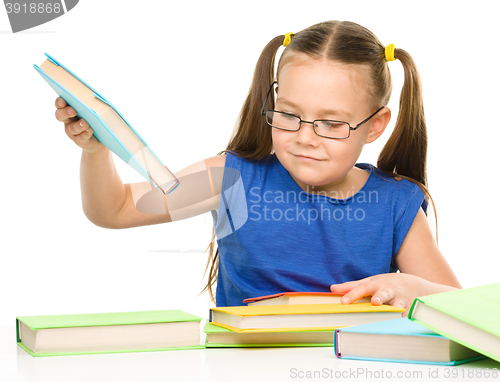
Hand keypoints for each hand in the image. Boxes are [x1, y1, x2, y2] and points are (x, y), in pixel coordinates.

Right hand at [55, 97, 104, 153]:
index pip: (60, 104)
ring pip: (71, 128)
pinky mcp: (80, 140)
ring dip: (78, 125)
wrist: (101, 137)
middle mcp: (68, 120)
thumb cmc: (96, 118)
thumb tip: (93, 100)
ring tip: (84, 123)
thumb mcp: (94, 109)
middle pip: (60, 115)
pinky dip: (85, 134)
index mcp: (69, 109)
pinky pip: (81, 138)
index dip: (59, 102)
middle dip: (65, 112)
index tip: (63, 101)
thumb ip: (91, 104)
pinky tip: (89, 130)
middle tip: (73, 111)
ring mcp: (72, 132)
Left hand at [330, 273, 456, 316]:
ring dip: (395, 309)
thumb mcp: (368, 282)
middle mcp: (388, 291)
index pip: (362, 289)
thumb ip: (351, 286)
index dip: (352, 295)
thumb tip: (332, 288)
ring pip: (397, 305)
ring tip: (392, 314)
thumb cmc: (385, 284)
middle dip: (379, 297)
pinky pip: (407, 316)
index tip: (343, 302)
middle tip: (375, 302)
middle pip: (382, 294)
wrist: (413, 285)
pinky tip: (402, 327)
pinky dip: (405, 321)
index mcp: (375, 284)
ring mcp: (400, 300)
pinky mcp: (409, 309)